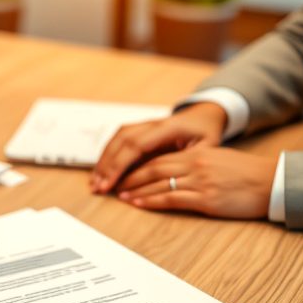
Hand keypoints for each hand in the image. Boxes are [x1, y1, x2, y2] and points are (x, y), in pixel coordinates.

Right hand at [91, 102, 227, 193]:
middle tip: (97, 187)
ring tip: (95, 182)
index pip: (136, 145)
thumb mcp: (207, 147)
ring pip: (116, 139)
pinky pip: (118, 140)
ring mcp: (144, 125)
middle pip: (121, 141)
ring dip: (103, 161)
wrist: (204, 115)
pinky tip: (102, 171)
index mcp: (168, 127)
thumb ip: (188, 160)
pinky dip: (107, 155)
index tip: (109, 184)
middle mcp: (152, 123)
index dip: (119, 165)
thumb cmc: (206, 132)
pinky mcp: (139, 130)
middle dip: (106, 166)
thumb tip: (170, 177)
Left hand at [113, 147, 276, 218]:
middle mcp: (195, 165)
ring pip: (159, 184)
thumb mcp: (218, 160)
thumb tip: (174, 170)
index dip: (139, 166)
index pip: (160, 158)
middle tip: (115, 185)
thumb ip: (195, 162)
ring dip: (137, 190)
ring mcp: (200, 182)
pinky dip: (152, 201)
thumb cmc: (246, 174)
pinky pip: (172, 199)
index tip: (124, 173)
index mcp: (197, 154)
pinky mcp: (206, 199)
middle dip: (131, 177)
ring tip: (121, 196)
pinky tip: (140, 204)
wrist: (271, 182)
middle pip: (154, 169)